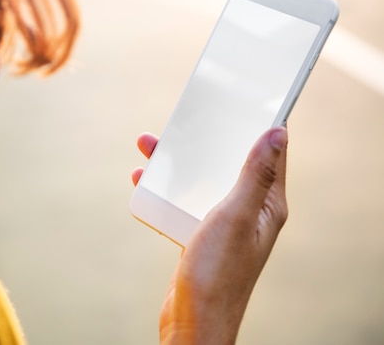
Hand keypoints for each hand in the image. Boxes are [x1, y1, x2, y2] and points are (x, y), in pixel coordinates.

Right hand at [132, 127, 288, 344]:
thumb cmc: (218, 274)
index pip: (268, 155)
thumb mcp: (237, 215)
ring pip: (201, 180)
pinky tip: (144, 181)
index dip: (256, 126)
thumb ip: (255, 175)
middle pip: (226, 163)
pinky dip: (166, 188)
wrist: (192, 321)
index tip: (238, 102)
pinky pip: (185, 200)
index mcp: (267, 205)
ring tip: (148, 145)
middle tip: (181, 121)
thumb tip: (278, 133)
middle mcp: (248, 213)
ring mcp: (223, 225)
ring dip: (177, 162)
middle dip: (203, 140)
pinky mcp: (201, 235)